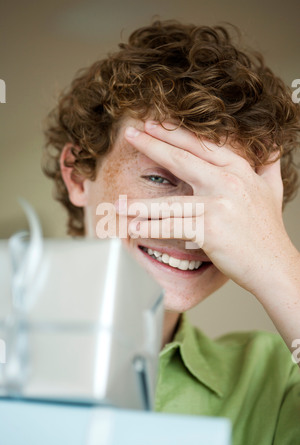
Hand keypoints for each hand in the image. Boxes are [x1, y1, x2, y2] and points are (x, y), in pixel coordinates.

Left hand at [120, 121, 294, 297]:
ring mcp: (218, 205)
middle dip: (152, 144)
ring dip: (140, 203)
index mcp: (239, 171)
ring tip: (118, 202)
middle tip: (130, 133)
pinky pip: (171, 227)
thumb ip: (269, 167)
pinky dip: (150, 228)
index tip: (154, 125)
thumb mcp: (272, 191)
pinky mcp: (210, 229)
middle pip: (182, 159)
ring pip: (170, 200)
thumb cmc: (268, 231)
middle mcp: (228, 182)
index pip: (202, 146)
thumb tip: (273, 147)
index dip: (175, 134)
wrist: (275, 265)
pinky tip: (133, 228)